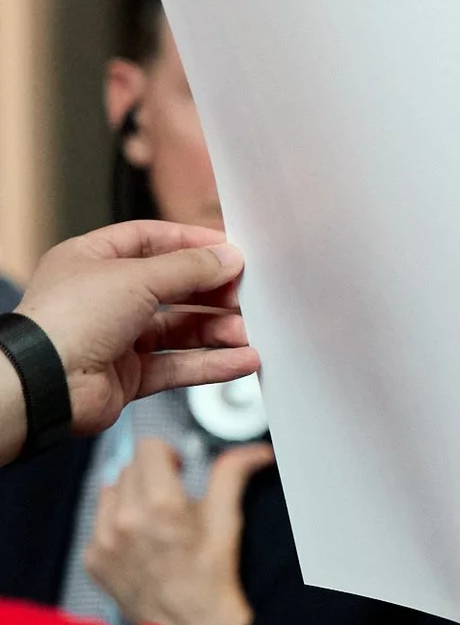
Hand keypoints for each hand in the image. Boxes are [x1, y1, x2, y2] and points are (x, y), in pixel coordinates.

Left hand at [9, 222, 255, 451]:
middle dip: (211, 292)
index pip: (149, 241)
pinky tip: (241, 361)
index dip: (190, 243)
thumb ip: (188, 268)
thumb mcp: (135, 278)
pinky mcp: (131, 375)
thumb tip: (226, 257)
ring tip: (247, 332)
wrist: (47, 383)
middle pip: (172, 288)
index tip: (228, 249)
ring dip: (217, 331)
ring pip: (180, 330)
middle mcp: (105, 297)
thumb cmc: (67, 321)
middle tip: (245, 293)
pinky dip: (212, 363)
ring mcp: (118, 337)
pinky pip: (180, 365)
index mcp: (93, 260)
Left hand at [85, 438, 269, 624]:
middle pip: (129, 468)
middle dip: (151, 479)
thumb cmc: (213, 574)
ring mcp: (104, 540)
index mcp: (161, 505)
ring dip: (129, 500)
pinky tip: (139, 547)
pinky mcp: (93, 558)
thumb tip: (257, 452)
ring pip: (109, 492)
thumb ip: (234, 477)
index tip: (176, 470)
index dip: (167, 455)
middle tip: (171, 504)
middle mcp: (126, 520)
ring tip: (152, 526)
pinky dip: (115, 529)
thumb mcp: (228, 522)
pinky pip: (97, 524)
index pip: (148, 448)